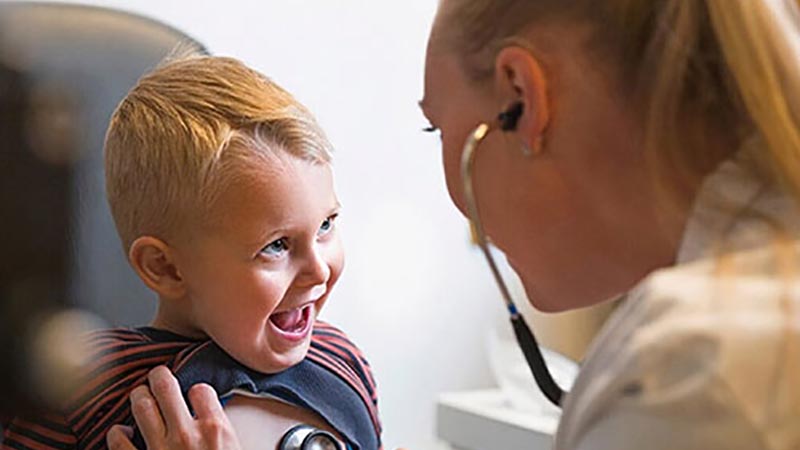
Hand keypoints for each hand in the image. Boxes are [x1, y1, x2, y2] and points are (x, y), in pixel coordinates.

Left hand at [106, 366, 241, 449]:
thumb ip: (232, 435)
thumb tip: (245, 426)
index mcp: (216, 430)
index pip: (201, 390)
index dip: (197, 391)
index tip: (195, 394)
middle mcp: (186, 435)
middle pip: (165, 388)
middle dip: (159, 377)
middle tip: (157, 376)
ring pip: (142, 407)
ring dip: (139, 397)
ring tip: (140, 395)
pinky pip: (119, 442)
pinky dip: (117, 433)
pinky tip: (120, 431)